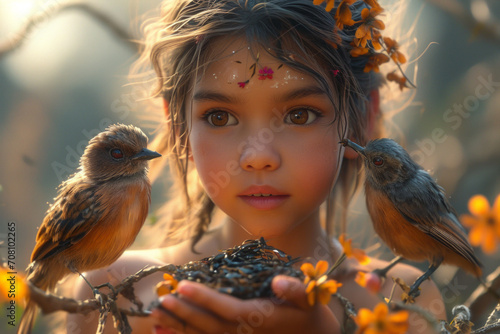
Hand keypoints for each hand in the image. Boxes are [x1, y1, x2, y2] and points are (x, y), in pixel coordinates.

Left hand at [151, 275, 339, 333]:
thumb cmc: (311, 314)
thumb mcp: (310, 299)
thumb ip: (296, 290)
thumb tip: (278, 282)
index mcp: (260, 318)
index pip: (227, 309)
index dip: (205, 299)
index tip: (184, 285)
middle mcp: (246, 333)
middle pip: (209, 326)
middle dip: (184, 313)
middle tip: (162, 298)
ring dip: (179, 326)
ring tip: (156, 313)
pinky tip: (165, 332)